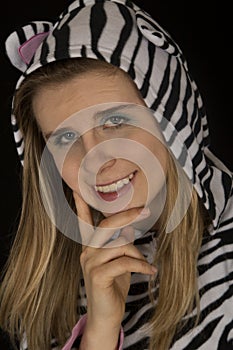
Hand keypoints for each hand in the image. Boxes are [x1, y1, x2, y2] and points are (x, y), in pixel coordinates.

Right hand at [73, 192, 155, 348]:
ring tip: (146, 266)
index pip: (84, 222)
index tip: (77, 188)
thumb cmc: (113, 287)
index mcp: (91, 247)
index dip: (81, 205)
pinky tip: (150, 272)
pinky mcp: (98, 275)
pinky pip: (125, 262)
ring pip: (121, 245)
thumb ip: (120, 245)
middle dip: (127, 215)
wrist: (107, 315)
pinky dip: (141, 266)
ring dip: (138, 255)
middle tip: (146, 210)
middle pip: (107, 225)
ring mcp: (91, 263)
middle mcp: (87, 252)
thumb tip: (129, 229)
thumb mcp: (118, 262)